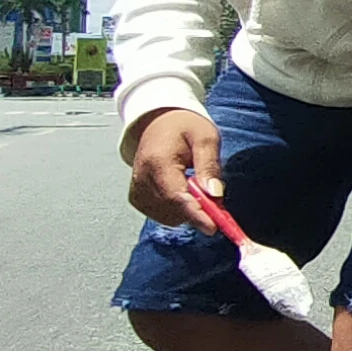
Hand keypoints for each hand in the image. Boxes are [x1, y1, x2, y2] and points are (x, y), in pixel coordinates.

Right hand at [128, 107, 221, 223]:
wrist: (157, 123)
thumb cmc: (184, 128)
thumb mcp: (206, 137)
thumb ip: (209, 165)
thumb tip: (215, 194)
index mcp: (157, 161)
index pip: (176, 196)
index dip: (195, 214)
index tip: (213, 228)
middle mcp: (141, 178)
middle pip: (173, 209)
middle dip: (198, 210)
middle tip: (214, 195)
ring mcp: (136, 189)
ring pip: (169, 216)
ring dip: (188, 209)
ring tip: (195, 185)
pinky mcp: (136, 197)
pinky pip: (161, 215)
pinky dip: (177, 210)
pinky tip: (182, 191)